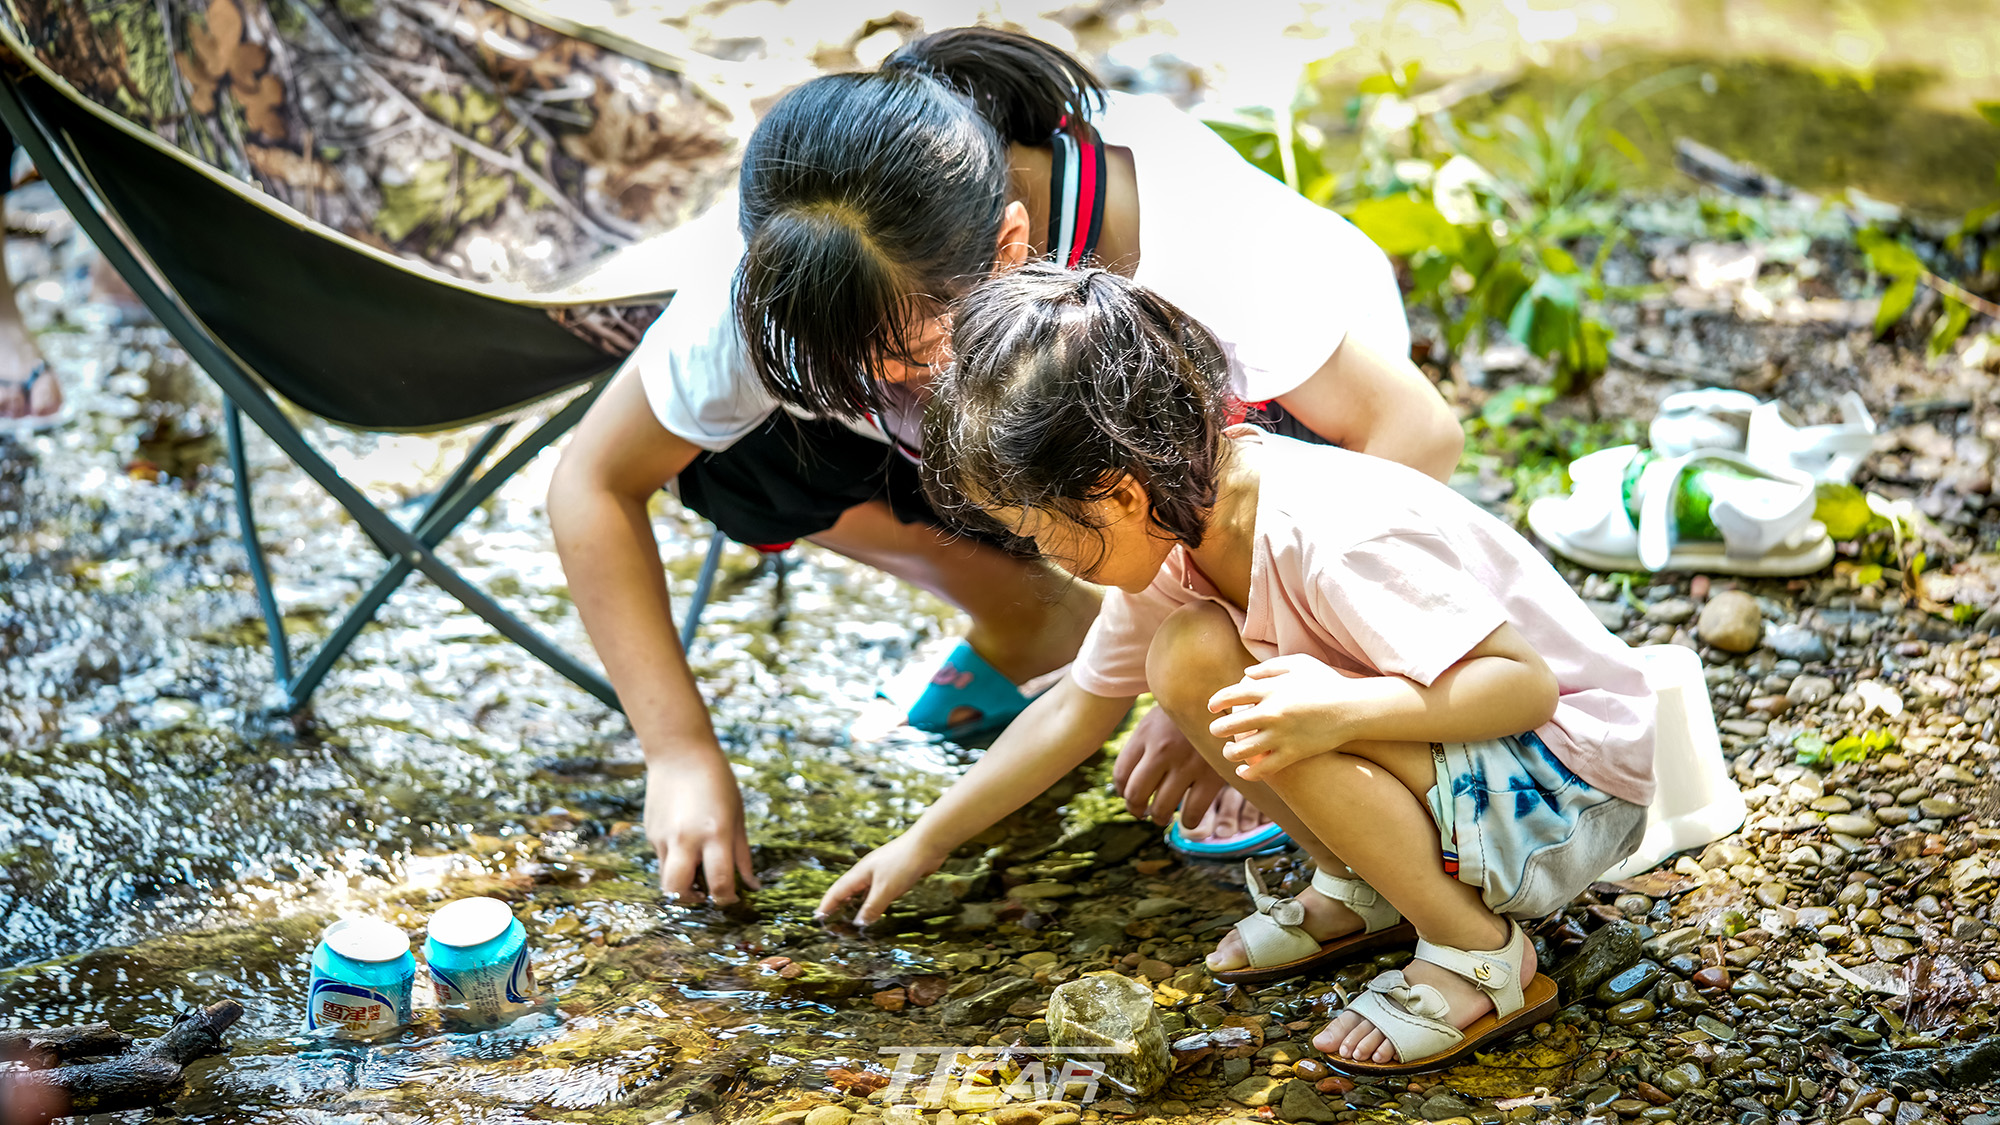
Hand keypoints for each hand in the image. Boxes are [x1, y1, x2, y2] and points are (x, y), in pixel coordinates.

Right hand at [645, 755, 759, 904]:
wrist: (679, 752)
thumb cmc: (717, 781)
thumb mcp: (737, 816)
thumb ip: (743, 854)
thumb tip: (753, 886)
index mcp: (714, 834)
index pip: (719, 884)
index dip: (727, 899)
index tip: (732, 898)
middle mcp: (686, 839)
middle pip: (679, 892)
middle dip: (692, 901)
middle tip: (705, 893)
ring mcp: (663, 837)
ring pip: (666, 878)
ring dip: (681, 883)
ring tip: (697, 867)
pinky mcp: (650, 833)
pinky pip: (662, 859)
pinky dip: (674, 860)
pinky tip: (685, 838)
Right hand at [815, 831, 948, 926]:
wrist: (928, 843)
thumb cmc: (904, 863)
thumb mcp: (886, 889)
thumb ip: (872, 907)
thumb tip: (859, 923)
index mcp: (860, 874)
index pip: (837, 891)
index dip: (827, 905)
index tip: (817, 917)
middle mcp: (867, 872)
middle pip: (847, 890)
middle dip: (838, 904)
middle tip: (830, 919)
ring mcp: (881, 871)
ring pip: (863, 890)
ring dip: (855, 902)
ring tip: (849, 915)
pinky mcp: (894, 873)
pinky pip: (878, 890)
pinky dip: (872, 900)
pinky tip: (877, 906)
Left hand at [1111, 706, 1225, 830]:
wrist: (1227, 698)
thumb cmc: (1188, 714)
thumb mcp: (1159, 720)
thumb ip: (1143, 746)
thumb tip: (1125, 785)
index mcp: (1145, 734)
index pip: (1121, 774)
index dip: (1122, 792)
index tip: (1129, 797)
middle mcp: (1162, 750)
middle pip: (1135, 794)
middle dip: (1136, 809)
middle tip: (1142, 812)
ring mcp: (1187, 764)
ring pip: (1161, 808)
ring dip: (1159, 817)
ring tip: (1163, 816)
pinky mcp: (1211, 775)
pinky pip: (1192, 811)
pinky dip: (1187, 821)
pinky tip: (1187, 819)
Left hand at [1207, 654, 1358, 782]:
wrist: (1354, 708)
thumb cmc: (1327, 682)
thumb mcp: (1299, 664)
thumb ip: (1269, 667)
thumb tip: (1245, 674)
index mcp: (1269, 689)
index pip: (1230, 696)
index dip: (1217, 702)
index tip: (1212, 707)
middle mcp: (1270, 712)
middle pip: (1230, 724)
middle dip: (1218, 729)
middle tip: (1215, 731)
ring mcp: (1280, 735)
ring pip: (1241, 750)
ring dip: (1229, 753)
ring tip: (1228, 752)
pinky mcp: (1292, 754)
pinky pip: (1262, 769)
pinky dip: (1248, 772)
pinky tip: (1243, 772)